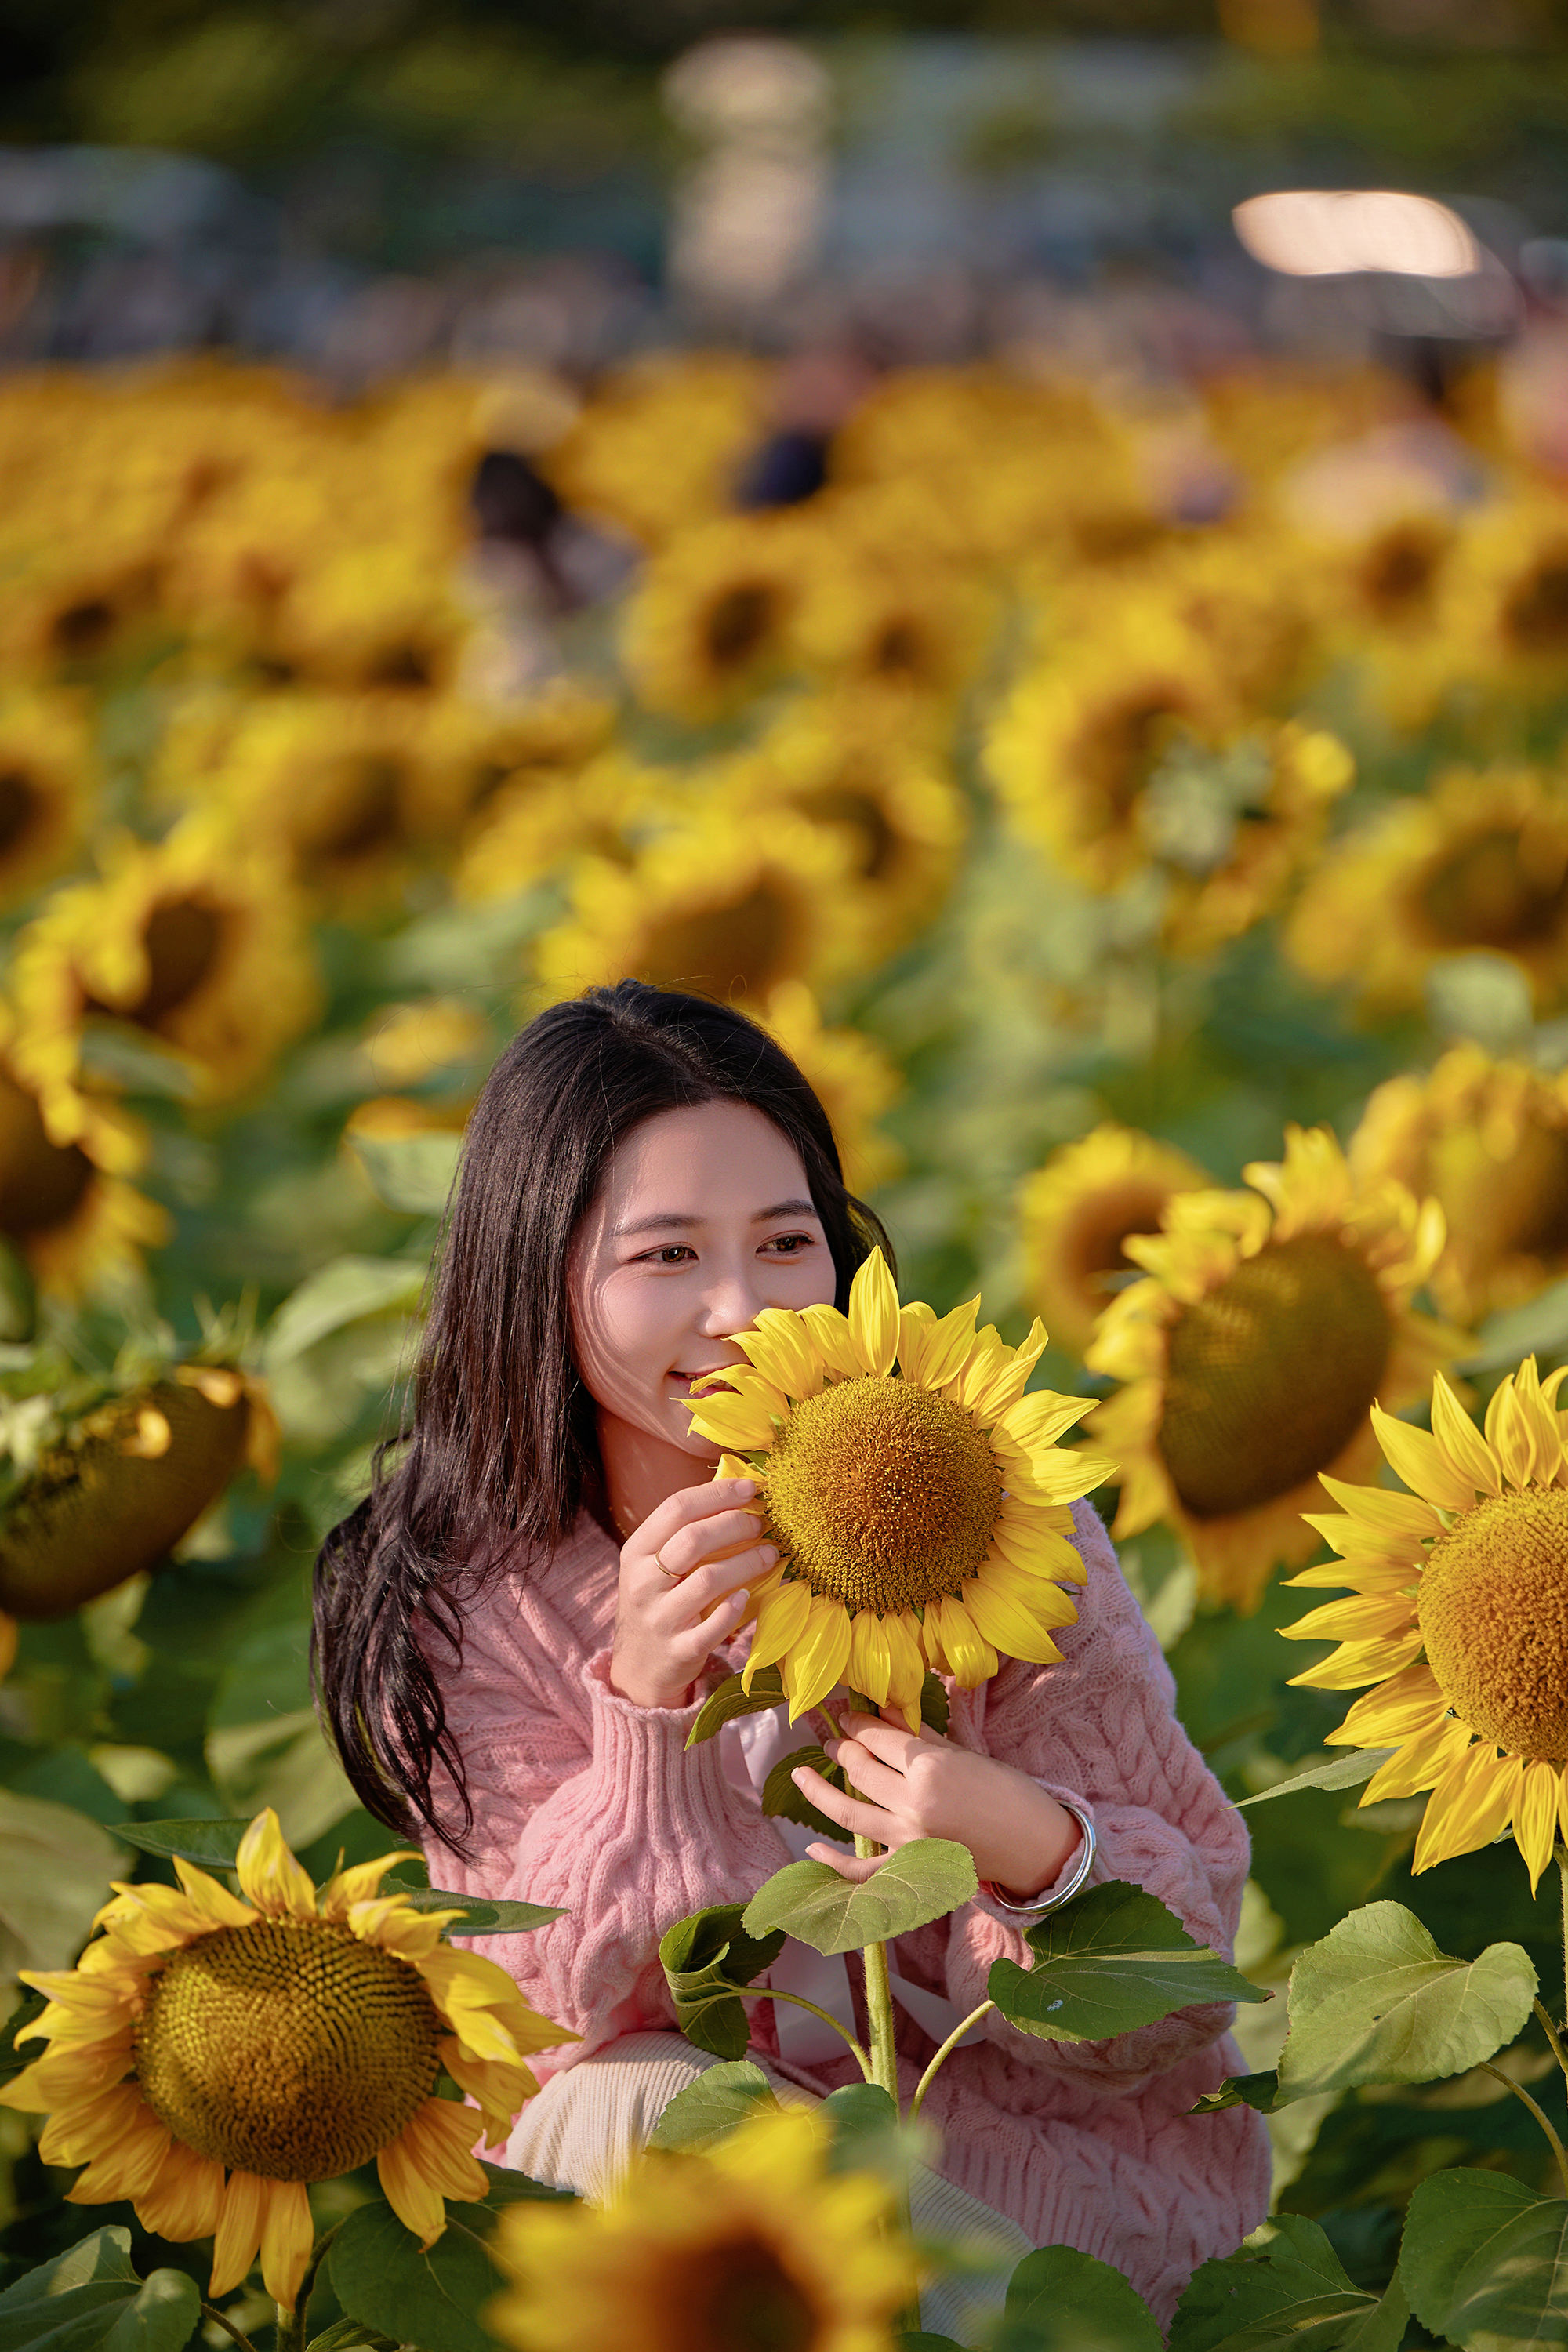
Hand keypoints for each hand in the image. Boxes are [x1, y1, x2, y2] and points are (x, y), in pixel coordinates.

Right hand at [609, 1477, 776, 1709]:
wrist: (638, 1669)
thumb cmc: (657, 1603)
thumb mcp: (654, 1566)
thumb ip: (683, 1534)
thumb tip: (737, 1493)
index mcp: (636, 1552)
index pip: (676, 1508)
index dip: (717, 1493)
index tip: (751, 1487)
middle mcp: (643, 1582)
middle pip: (693, 1539)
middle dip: (736, 1524)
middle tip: (763, 1523)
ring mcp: (660, 1618)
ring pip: (709, 1580)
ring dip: (747, 1562)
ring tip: (771, 1555)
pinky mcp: (679, 1650)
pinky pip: (712, 1627)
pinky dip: (734, 1609)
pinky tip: (749, 1595)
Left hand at [793, 1711, 1081, 1892]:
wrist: (1036, 1847)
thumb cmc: (1009, 1794)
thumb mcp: (965, 1754)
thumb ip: (919, 1734)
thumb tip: (882, 1706)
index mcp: (930, 1768)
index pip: (879, 1738)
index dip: (857, 1722)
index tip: (845, 1713)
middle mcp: (913, 1803)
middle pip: (860, 1770)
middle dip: (841, 1748)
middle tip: (831, 1736)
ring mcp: (908, 1841)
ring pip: (848, 1813)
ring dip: (819, 1791)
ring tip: (801, 1774)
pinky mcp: (910, 1871)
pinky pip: (861, 1872)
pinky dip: (833, 1862)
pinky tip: (812, 1848)